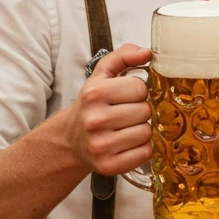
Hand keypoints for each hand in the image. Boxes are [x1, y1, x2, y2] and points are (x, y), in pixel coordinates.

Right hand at [69, 44, 152, 176]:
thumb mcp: (102, 75)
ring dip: (141, 129)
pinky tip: (127, 143)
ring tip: (126, 128)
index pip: (140, 88)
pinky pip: (145, 153)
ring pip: (147, 133)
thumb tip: (147, 53)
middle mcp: (95, 120)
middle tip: (126, 113)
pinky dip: (141, 148)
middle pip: (145, 111)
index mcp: (95, 93)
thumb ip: (124, 56)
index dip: (138, 91)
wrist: (71, 139)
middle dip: (140, 110)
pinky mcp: (109, 166)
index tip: (126, 96)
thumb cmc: (93, 104)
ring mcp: (101, 146)